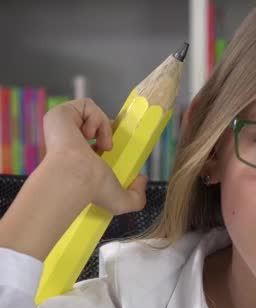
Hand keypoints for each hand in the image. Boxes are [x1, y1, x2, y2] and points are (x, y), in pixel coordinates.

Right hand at [42, 98, 147, 214]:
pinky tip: (89, 134)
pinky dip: (95, 117)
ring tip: (100, 145)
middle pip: (93, 123)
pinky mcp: (59, 114)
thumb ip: (137, 196)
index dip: (109, 139)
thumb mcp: (122, 200)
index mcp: (76, 158)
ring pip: (91, 113)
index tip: (115, 148)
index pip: (95, 141)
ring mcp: (62, 126)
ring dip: (102, 126)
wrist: (76, 176)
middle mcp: (66, 141)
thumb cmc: (93, 189)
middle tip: (109, 146)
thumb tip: (142, 179)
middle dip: (107, 131)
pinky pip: (86, 104)